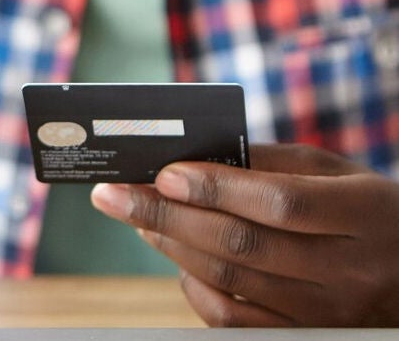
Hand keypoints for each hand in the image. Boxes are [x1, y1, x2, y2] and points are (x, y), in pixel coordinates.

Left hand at [91, 144, 398, 326]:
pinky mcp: (304, 337)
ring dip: (171, 246)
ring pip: (231, 281)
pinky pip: (233, 321)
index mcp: (364, 214)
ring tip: (137, 219)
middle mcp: (350, 269)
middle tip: (115, 196)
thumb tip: (193, 157)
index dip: (217, 188)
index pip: (280, 202)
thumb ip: (270, 162)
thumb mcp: (336, 173)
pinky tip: (177, 259)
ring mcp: (328, 312)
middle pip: (242, 245)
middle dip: (166, 217)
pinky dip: (194, 287)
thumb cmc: (363, 210)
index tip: (164, 174)